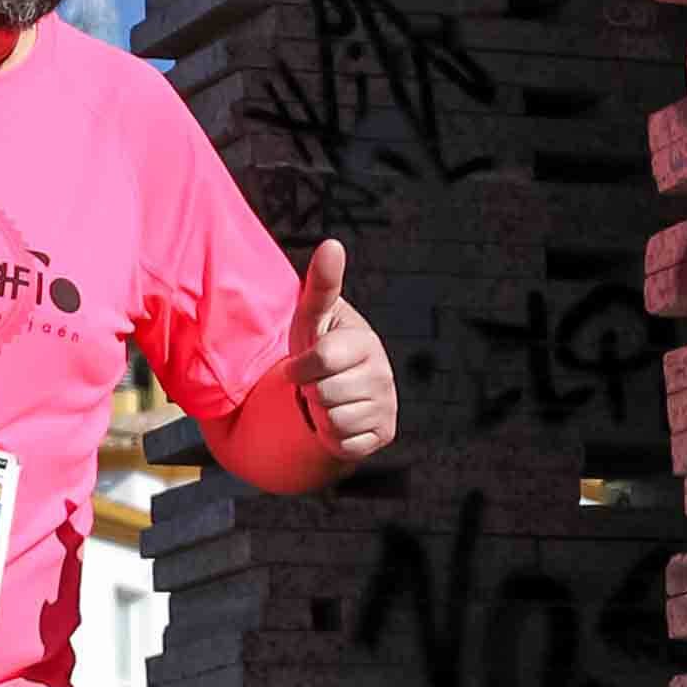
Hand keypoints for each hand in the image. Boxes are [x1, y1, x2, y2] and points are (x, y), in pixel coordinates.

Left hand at [286, 238, 395, 464]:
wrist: (330, 392)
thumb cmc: (318, 348)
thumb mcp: (312, 317)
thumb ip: (321, 284)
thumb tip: (332, 243)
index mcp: (366, 343)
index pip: (321, 361)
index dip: (300, 367)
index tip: (302, 363)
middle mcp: (383, 375)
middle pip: (324, 394)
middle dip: (311, 392)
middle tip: (318, 384)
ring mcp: (386, 407)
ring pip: (332, 420)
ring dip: (319, 414)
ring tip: (327, 400)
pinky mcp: (381, 436)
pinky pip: (342, 442)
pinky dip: (332, 436)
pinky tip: (338, 421)